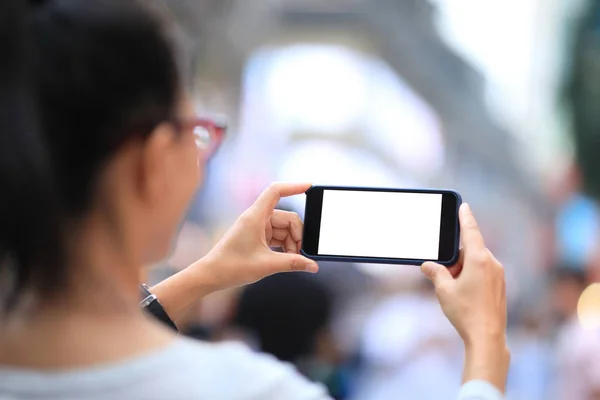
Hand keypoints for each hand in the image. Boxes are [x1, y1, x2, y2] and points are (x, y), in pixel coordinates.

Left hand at [200, 182, 318, 289]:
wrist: (212, 275)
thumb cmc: (232, 266)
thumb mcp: (267, 265)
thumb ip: (293, 263)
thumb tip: (312, 266)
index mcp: (255, 217)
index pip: (276, 191)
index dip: (293, 186)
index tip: (309, 187)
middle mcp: (257, 218)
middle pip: (287, 217)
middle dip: (297, 235)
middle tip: (299, 254)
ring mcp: (257, 227)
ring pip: (284, 229)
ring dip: (291, 243)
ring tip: (292, 260)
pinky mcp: (257, 236)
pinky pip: (277, 236)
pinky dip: (284, 246)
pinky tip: (286, 258)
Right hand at [420, 203, 508, 390]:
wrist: (487, 337)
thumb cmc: (465, 312)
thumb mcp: (444, 290)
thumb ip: (436, 272)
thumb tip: (428, 266)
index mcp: (479, 260)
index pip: (471, 231)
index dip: (465, 217)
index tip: (464, 206)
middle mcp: (492, 264)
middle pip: (470, 250)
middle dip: (456, 258)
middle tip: (445, 275)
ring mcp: (499, 275)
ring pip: (477, 263)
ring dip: (463, 269)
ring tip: (454, 290)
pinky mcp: (500, 286)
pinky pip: (484, 273)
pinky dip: (472, 277)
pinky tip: (464, 295)